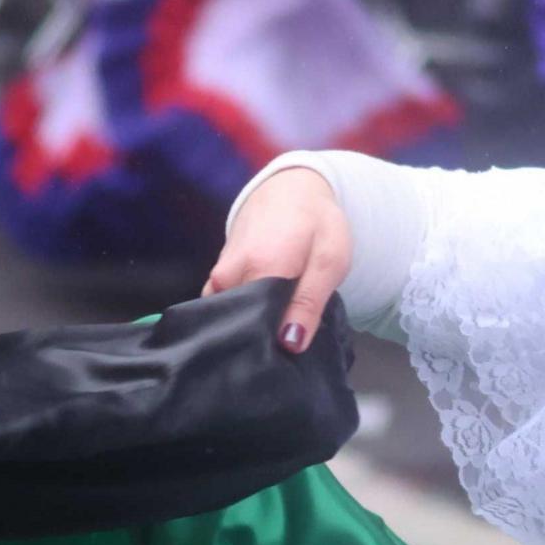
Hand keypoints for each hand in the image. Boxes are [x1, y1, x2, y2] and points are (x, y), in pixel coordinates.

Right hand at [201, 166, 349, 353]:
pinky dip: (243, 316)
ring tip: (277, 327)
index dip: (275, 346)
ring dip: (252, 328)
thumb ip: (308, 303)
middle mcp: (229, 276)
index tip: (288, 354)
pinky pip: (225, 309)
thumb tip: (290, 344)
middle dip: (262, 340)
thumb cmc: (316, 224)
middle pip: (240, 325)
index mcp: (261, 268)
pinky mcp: (215, 281)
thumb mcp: (329, 261)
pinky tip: (263, 314)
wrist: (290, 190)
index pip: (258, 327)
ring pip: (230, 320)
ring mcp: (217, 278)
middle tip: (287, 343)